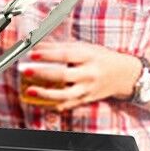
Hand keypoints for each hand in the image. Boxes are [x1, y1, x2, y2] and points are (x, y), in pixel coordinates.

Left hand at [17, 40, 142, 110]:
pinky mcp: (85, 100)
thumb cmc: (101, 58)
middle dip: (43, 73)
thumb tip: (39, 45)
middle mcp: (89, 74)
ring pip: (65, 95)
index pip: (66, 54)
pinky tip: (41, 102)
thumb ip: (62, 46)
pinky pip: (67, 105)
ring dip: (46, 94)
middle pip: (64, 75)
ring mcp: (87, 89)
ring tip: (30, 91)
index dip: (49, 54)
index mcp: (89, 56)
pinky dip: (52, 105)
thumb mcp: (85, 47)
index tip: (33, 53)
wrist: (123, 75)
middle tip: (26, 70)